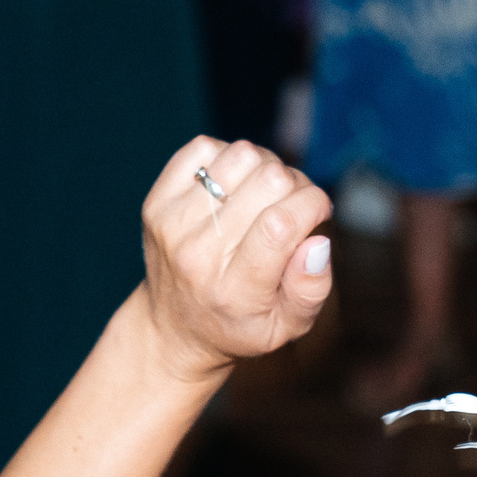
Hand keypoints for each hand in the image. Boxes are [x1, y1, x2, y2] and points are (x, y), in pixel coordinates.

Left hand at [137, 138, 332, 384]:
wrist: (174, 326)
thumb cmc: (240, 323)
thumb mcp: (285, 327)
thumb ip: (310, 290)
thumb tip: (318, 241)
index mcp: (234, 292)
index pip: (279, 225)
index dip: (312, 204)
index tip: (320, 211)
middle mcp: (197, 257)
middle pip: (268, 181)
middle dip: (296, 185)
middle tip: (293, 205)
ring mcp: (173, 225)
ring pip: (241, 156)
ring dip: (265, 166)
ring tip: (264, 194)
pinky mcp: (157, 202)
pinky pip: (204, 148)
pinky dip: (228, 158)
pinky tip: (234, 185)